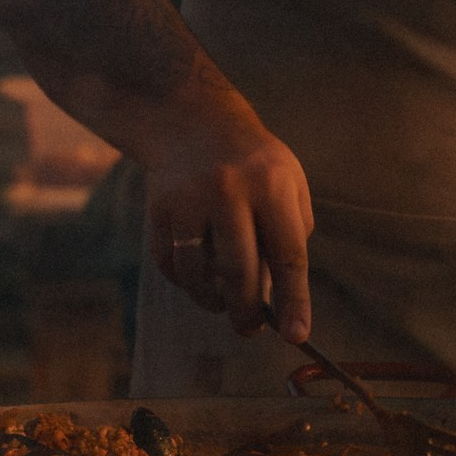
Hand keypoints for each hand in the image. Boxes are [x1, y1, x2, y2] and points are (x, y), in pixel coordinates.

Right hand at [143, 100, 314, 341]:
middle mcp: (229, 189)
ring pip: (199, 273)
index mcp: (272, 184)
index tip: (296, 335)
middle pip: (239, 271)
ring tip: (223, 303)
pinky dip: (185, 282)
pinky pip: (170, 264)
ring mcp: (189, 199)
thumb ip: (293, 231)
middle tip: (250, 329)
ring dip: (212, 300)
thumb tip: (286, 293)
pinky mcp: (159, 208)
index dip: (294, 300)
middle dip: (247, 312)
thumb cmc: (253, 161)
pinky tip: (198, 277)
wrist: (193, 120)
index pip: (288, 253)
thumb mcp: (288, 180)